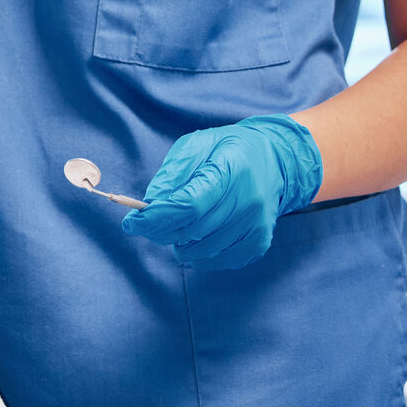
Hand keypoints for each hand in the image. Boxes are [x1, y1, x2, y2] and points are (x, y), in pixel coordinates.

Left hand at [122, 114, 323, 271]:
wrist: (274, 160)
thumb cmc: (226, 151)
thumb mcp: (196, 145)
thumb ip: (172, 173)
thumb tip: (150, 203)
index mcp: (230, 170)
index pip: (187, 205)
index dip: (155, 219)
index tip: (132, 223)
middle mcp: (248, 200)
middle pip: (192, 231)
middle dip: (161, 231)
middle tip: (150, 223)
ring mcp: (256, 223)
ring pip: (203, 250)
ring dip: (180, 244)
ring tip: (178, 226)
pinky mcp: (260, 241)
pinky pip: (221, 261)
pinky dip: (201, 256)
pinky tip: (197, 239)